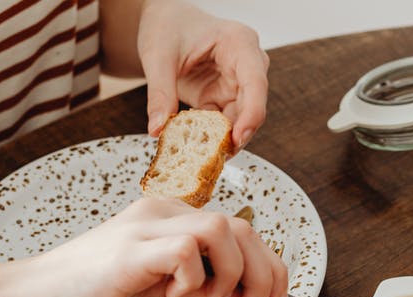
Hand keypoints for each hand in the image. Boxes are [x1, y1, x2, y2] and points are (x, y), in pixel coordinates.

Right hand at [0, 198, 287, 296]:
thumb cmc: (90, 294)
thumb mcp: (159, 292)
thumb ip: (199, 288)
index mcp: (171, 220)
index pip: (242, 231)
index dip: (272, 269)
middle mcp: (162, 213)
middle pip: (242, 228)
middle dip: (265, 276)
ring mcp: (145, 227)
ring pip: (223, 230)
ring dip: (234, 275)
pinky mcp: (130, 250)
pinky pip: (186, 249)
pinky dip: (196, 279)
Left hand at [137, 0, 268, 149]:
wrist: (165, 22)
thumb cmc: (167, 27)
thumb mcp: (158, 56)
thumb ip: (160, 93)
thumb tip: (157, 129)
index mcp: (239, 43)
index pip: (255, 83)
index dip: (251, 113)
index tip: (237, 138)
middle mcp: (246, 64)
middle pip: (251, 106)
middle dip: (236, 134)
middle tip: (216, 158)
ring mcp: (237, 83)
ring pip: (240, 119)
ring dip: (223, 139)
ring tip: (204, 157)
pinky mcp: (224, 97)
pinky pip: (224, 123)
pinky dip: (211, 136)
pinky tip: (197, 147)